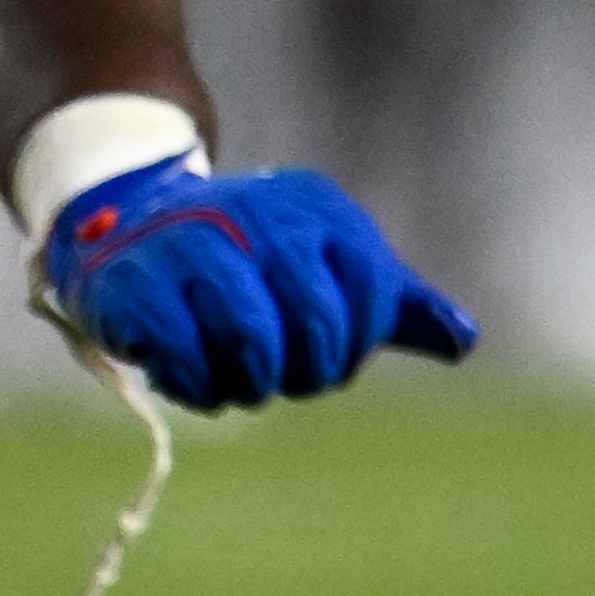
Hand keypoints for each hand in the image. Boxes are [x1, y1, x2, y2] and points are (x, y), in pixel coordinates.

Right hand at [29, 150, 476, 410]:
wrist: (131, 219)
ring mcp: (194, 245)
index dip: (358, 344)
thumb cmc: (248, 255)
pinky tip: (194, 379)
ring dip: (252, 385)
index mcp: (317, 208)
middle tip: (288, 378)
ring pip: (254, 342)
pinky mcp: (138, 285)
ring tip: (241, 382)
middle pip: (316, 323)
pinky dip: (199, 387)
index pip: (373, 290)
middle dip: (309, 371)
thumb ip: (396, 302)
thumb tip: (464, 342)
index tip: (334, 359)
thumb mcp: (328, 263)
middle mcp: (259, 216)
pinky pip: (186, 359)